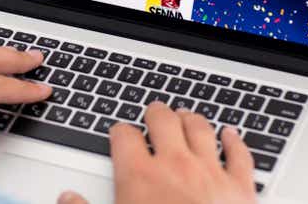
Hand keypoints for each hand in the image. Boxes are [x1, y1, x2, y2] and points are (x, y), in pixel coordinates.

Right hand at [58, 103, 255, 203]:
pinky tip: (231, 134)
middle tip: (154, 113)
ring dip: (191, 119)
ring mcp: (210, 173)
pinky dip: (235, 141)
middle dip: (156, 114)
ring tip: (185, 115)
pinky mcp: (240, 189)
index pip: (124, 135)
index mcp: (139, 176)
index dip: (120, 132)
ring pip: (200, 129)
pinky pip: (239, 155)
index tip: (120, 134)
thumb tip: (67, 199)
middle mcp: (174, 166)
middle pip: (163, 121)